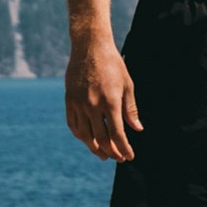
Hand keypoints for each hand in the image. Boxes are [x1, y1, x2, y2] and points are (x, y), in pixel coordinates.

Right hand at [65, 40, 141, 161]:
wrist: (90, 47)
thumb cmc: (113, 65)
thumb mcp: (127, 85)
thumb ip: (131, 109)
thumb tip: (137, 129)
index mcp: (110, 101)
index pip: (117, 134)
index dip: (124, 148)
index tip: (129, 156)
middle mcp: (93, 105)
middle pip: (101, 138)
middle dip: (111, 152)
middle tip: (118, 158)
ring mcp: (78, 104)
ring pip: (85, 135)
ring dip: (95, 148)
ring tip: (103, 155)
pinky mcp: (69, 101)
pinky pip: (73, 125)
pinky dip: (81, 136)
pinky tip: (88, 140)